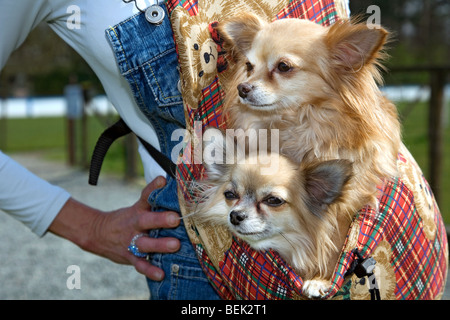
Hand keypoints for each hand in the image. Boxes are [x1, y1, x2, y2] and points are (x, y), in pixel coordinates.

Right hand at [49, 176, 180, 280]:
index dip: (153, 187)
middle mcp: (135, 225)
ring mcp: (131, 241)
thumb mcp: (137, 207)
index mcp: (137, 211)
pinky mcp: (130, 256)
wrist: (98, 233)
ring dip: (159, 245)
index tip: (162, 180)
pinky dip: (150, 270)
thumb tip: (172, 183)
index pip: (145, 196)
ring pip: (145, 244)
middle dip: (161, 219)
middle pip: (147, 220)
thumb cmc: (126, 219)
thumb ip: (154, 200)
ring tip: (175, 245)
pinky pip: (140, 264)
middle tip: (175, 218)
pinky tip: (161, 274)